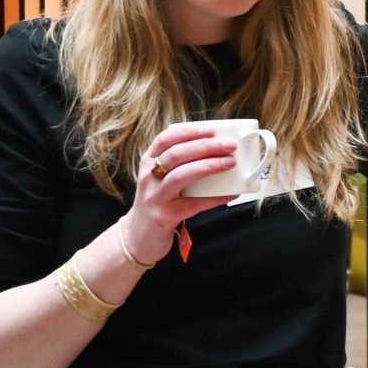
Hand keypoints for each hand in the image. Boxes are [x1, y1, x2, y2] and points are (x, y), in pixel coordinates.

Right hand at [114, 123, 242, 265]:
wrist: (138, 237)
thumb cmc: (157, 203)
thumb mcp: (160, 179)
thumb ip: (179, 165)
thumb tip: (216, 152)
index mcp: (148, 163)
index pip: (165, 139)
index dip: (189, 132)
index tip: (212, 129)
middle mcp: (148, 177)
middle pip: (176, 154)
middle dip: (205, 146)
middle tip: (230, 145)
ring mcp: (155, 197)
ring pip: (182, 175)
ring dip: (209, 166)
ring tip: (230, 162)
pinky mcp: (164, 216)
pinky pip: (194, 204)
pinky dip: (215, 197)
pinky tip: (230, 193)